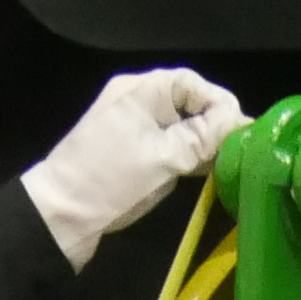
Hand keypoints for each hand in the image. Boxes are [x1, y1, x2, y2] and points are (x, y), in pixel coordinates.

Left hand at [21, 67, 247, 269]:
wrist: (58, 216)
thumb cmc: (109, 180)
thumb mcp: (163, 158)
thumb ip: (204, 137)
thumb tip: (242, 121)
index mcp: (140, 90)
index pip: (192, 83)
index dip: (220, 104)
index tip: (240, 133)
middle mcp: (137, 101)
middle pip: (188, 103)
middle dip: (214, 126)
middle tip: (237, 154)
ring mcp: (132, 128)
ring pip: (179, 127)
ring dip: (201, 145)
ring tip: (223, 166)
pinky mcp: (130, 153)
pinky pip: (167, 145)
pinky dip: (185, 157)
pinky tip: (201, 174)